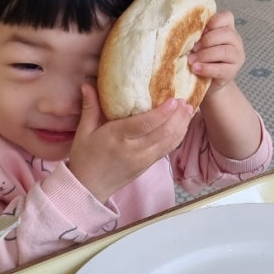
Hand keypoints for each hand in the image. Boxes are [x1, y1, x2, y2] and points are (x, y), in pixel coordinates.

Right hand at [67, 83, 194, 202]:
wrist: (88, 188)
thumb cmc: (84, 158)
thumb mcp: (84, 132)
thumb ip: (90, 107)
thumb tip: (87, 84)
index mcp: (118, 138)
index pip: (145, 124)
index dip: (162, 113)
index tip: (173, 100)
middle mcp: (135, 150)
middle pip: (163, 132)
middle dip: (178, 117)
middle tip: (185, 101)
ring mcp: (144, 159)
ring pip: (169, 142)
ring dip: (182, 126)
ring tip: (189, 110)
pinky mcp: (149, 165)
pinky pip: (167, 150)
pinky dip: (178, 137)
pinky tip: (182, 126)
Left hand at [187, 10, 243, 94]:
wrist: (207, 82)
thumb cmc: (201, 57)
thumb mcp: (200, 43)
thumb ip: (198, 35)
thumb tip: (184, 31)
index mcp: (227, 29)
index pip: (226, 17)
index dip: (213, 22)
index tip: (200, 31)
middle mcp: (235, 41)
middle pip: (226, 34)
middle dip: (207, 40)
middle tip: (193, 48)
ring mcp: (236, 57)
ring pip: (225, 51)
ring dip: (205, 55)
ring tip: (191, 60)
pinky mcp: (232, 72)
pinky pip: (221, 69)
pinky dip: (206, 68)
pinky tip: (196, 68)